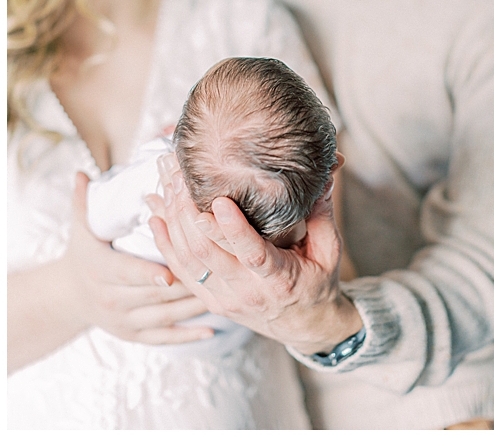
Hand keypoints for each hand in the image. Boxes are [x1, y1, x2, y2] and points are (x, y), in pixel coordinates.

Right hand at [62, 172, 212, 343]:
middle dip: (185, 284)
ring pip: (163, 316)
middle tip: (218, 274)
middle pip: (153, 293)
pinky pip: (164, 338)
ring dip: (193, 307)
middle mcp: (111, 300)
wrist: (68, 297)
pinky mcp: (134, 336)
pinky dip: (188, 336)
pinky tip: (213, 331)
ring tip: (225, 294)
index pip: (128, 272)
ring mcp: (123, 321)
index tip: (172, 271)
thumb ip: (83, 200)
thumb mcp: (80, 228)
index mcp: (101, 271)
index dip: (150, 272)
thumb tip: (80, 171)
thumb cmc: (84, 253)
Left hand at [147, 155, 361, 355]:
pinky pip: (181, 271)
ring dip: (173, 222)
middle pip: (208, 253)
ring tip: (166, 186)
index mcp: (280, 279)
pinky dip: (165, 242)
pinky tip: (155, 215)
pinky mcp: (210, 299)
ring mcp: (224, 298)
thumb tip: (324, 176)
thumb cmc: (319, 282)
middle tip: (178, 178)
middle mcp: (247, 292)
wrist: (304, 325)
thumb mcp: (329, 251)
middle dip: (189, 213)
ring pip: (189, 260)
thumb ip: (322, 214)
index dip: (232, 229)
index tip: (217, 201)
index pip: (252, 253)